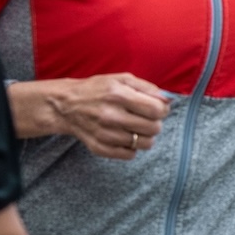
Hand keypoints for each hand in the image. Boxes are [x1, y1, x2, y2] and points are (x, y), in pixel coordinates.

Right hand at [39, 74, 168, 159]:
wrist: (66, 106)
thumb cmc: (98, 90)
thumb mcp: (122, 79)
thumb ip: (148, 88)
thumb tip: (168, 100)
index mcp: (118, 95)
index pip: (156, 110)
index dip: (162, 109)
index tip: (156, 108)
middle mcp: (111, 116)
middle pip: (154, 128)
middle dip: (155, 123)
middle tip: (146, 118)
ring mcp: (104, 134)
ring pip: (145, 144)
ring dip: (145, 136)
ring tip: (136, 127)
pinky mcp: (99, 148)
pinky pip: (130, 155)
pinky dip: (132, 147)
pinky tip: (125, 136)